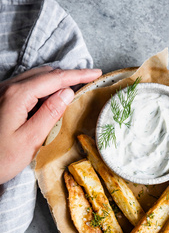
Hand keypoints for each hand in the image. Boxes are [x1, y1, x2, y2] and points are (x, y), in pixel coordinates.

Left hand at [0, 65, 101, 183]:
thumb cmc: (0, 159)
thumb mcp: (30, 140)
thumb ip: (50, 114)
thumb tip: (67, 93)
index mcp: (17, 96)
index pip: (54, 79)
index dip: (77, 75)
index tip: (95, 73)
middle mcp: (8, 88)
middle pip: (44, 74)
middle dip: (68, 74)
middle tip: (88, 79)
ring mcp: (2, 93)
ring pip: (34, 78)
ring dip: (56, 80)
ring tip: (74, 86)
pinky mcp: (0, 101)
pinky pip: (26, 86)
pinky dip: (43, 87)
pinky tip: (51, 96)